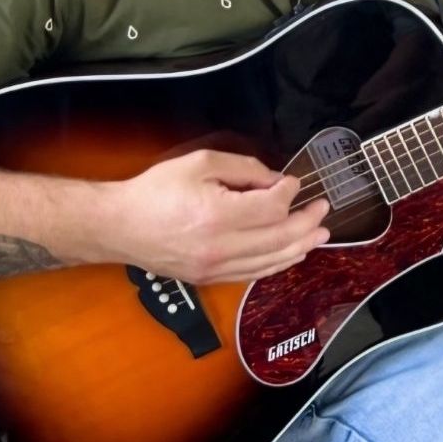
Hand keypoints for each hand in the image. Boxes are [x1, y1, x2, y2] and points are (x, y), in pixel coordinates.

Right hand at [104, 149, 329, 284]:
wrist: (118, 226)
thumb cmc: (156, 190)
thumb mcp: (200, 162)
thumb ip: (243, 168)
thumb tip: (274, 181)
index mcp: (217, 215)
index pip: (272, 207)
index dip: (289, 193)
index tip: (294, 181)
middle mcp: (220, 247)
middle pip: (279, 238)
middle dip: (307, 222)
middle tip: (324, 208)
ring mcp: (215, 268)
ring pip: (271, 262)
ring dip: (300, 247)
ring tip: (320, 235)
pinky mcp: (210, 279)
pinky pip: (253, 275)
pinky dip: (277, 264)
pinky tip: (292, 254)